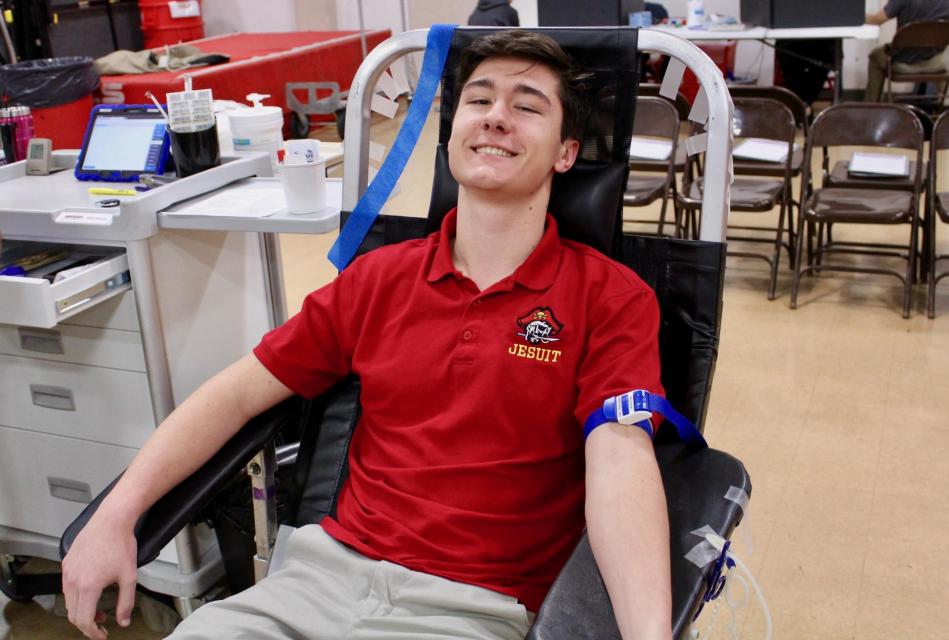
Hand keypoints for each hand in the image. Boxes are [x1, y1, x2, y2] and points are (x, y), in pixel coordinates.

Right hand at [61, 513, 137, 639]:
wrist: (111, 521)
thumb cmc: (121, 544)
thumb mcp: (129, 577)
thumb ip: (126, 602)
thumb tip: (123, 621)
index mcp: (88, 586)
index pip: (84, 620)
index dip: (93, 632)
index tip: (102, 636)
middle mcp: (73, 580)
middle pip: (73, 614)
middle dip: (87, 624)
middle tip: (102, 625)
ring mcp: (67, 571)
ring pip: (68, 601)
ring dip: (81, 610)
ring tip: (99, 608)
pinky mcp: (66, 563)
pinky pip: (67, 587)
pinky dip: (77, 596)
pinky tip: (91, 591)